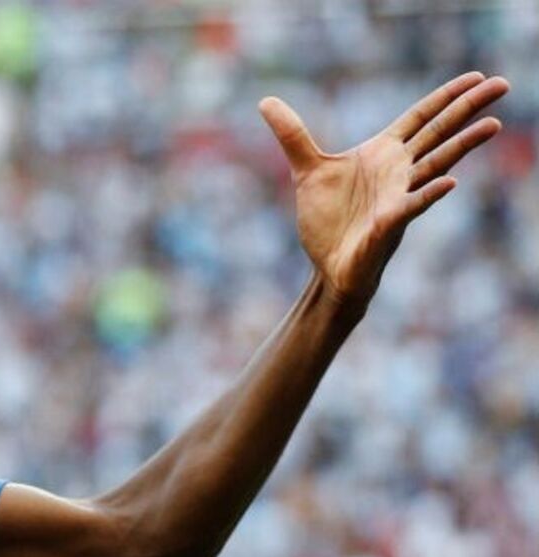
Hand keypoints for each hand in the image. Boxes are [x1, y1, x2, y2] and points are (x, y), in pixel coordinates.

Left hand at [261, 72, 508, 307]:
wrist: (327, 267)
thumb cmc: (327, 221)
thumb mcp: (306, 171)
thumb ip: (292, 135)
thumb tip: (266, 101)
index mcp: (382, 155)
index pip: (420, 118)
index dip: (446, 97)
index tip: (476, 76)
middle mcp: (398, 173)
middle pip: (439, 134)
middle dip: (468, 109)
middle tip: (503, 84)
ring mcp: (398, 198)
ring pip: (436, 166)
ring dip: (463, 146)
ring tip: (493, 125)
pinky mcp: (387, 226)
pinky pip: (412, 207)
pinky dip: (427, 194)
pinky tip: (448, 182)